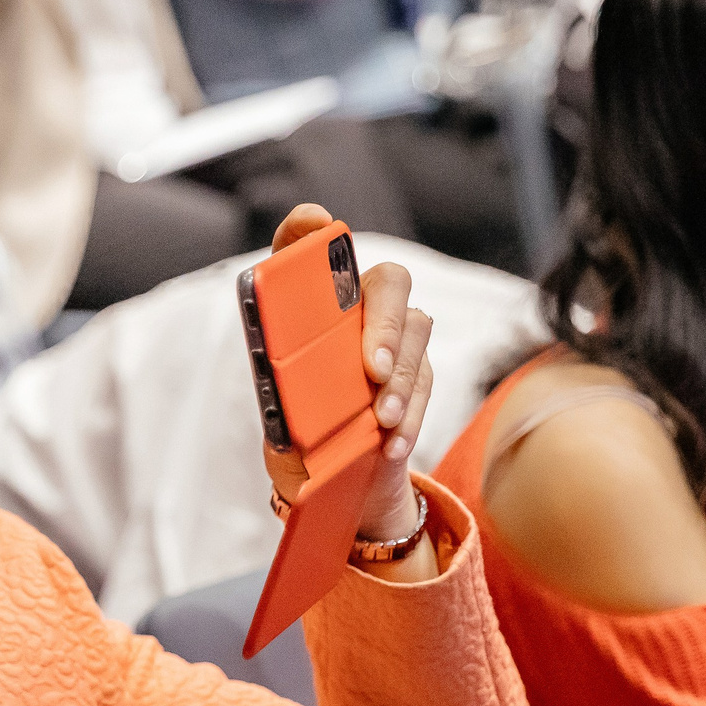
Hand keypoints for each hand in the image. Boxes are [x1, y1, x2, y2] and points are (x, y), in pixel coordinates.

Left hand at [261, 206, 435, 547]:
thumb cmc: (301, 436)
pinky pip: (426, 384)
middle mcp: (360, 310)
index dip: (307, 232)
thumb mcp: (279, 416)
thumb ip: (280, 395)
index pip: (308, 253)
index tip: (314, 222)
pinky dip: (410, 416)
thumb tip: (286, 394)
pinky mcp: (420, 376)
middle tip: (372, 367)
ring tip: (381, 419)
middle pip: (388, 282)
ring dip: (401, 378)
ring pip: (417, 330)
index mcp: (312, 308)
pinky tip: (390, 442)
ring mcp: (397, 340)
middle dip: (384, 320)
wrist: (336, 483)